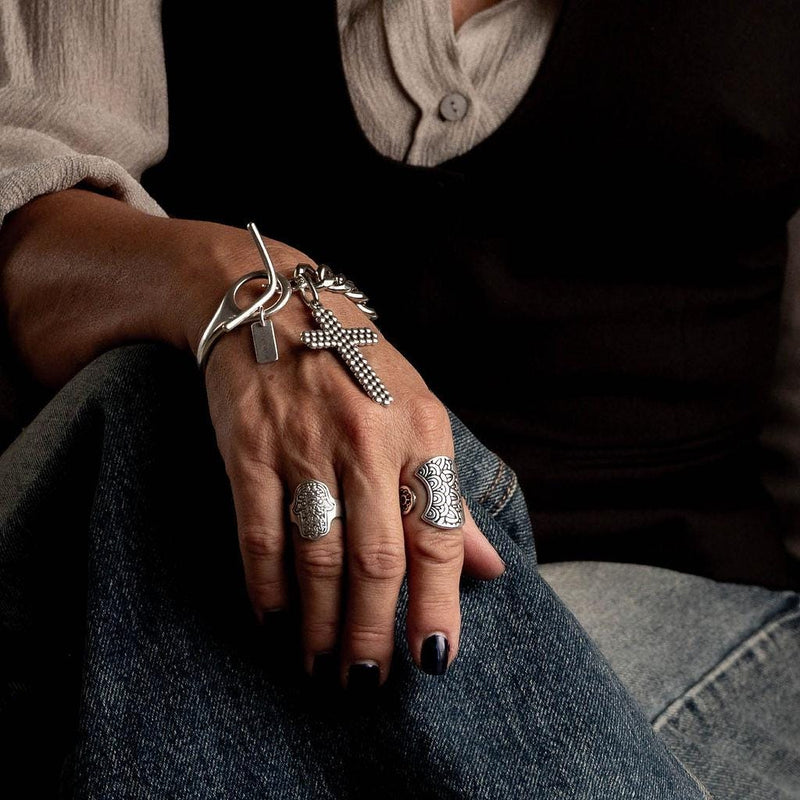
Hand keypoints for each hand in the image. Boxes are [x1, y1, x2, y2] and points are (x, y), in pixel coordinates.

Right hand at [0, 190, 504, 687]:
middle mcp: (367, 439)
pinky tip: (273, 621)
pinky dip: (266, 589)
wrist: (273, 305)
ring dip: (320, 624)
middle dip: (372, 631)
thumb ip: (450, 494)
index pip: (439, 534)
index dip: (439, 603)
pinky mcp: (249, 451)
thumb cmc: (357, 366)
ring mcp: (305, 445)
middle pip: (377, 559)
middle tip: (366, 679)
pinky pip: (261, 536)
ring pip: (318, 558)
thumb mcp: (418, 412)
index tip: (433, 659)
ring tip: (321, 665)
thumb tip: (490, 568)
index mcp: (421, 430)